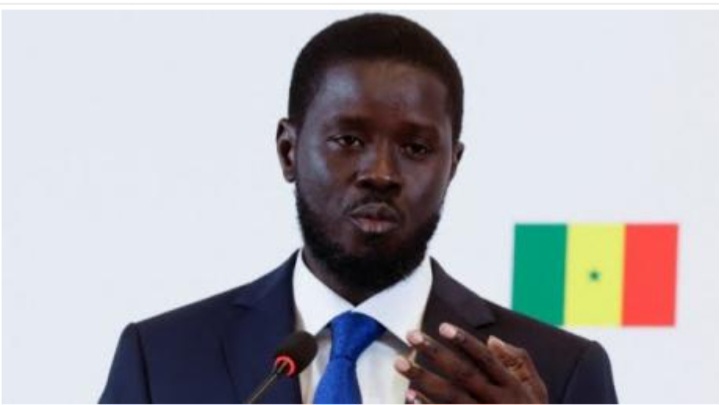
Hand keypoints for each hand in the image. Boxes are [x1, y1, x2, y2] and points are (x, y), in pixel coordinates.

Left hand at [394, 323, 547, 403]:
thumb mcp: (537, 390)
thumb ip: (519, 362)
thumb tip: (492, 340)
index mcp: (513, 387)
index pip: (486, 359)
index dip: (465, 342)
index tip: (443, 326)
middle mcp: (497, 402)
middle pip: (462, 374)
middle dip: (435, 353)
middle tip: (411, 334)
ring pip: (450, 397)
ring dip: (423, 379)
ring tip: (399, 362)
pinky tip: (408, 396)